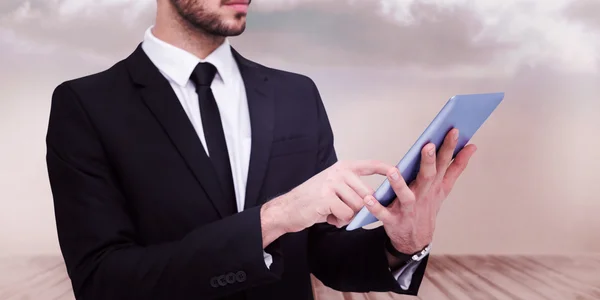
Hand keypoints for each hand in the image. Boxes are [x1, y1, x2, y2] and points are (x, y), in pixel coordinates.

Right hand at [262, 160, 394, 237]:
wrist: (288, 208)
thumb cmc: (313, 200)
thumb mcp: (333, 187)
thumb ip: (352, 189)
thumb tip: (375, 200)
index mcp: (343, 167)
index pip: (370, 165)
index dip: (386, 169)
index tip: (398, 171)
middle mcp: (339, 172)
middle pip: (367, 195)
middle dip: (359, 209)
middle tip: (342, 210)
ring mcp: (332, 183)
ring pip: (357, 206)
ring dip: (347, 215)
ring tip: (331, 212)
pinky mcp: (327, 197)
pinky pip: (346, 215)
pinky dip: (338, 220)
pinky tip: (327, 216)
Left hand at [363, 129, 476, 253]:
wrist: (416, 240)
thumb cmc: (427, 207)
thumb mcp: (444, 188)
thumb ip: (456, 167)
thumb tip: (472, 146)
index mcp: (434, 186)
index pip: (444, 164)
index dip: (449, 148)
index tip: (453, 131)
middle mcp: (423, 195)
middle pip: (427, 177)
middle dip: (428, 162)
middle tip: (428, 146)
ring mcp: (408, 209)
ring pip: (404, 196)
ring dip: (399, 185)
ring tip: (393, 172)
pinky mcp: (392, 220)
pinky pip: (383, 214)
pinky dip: (375, 207)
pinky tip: (368, 199)